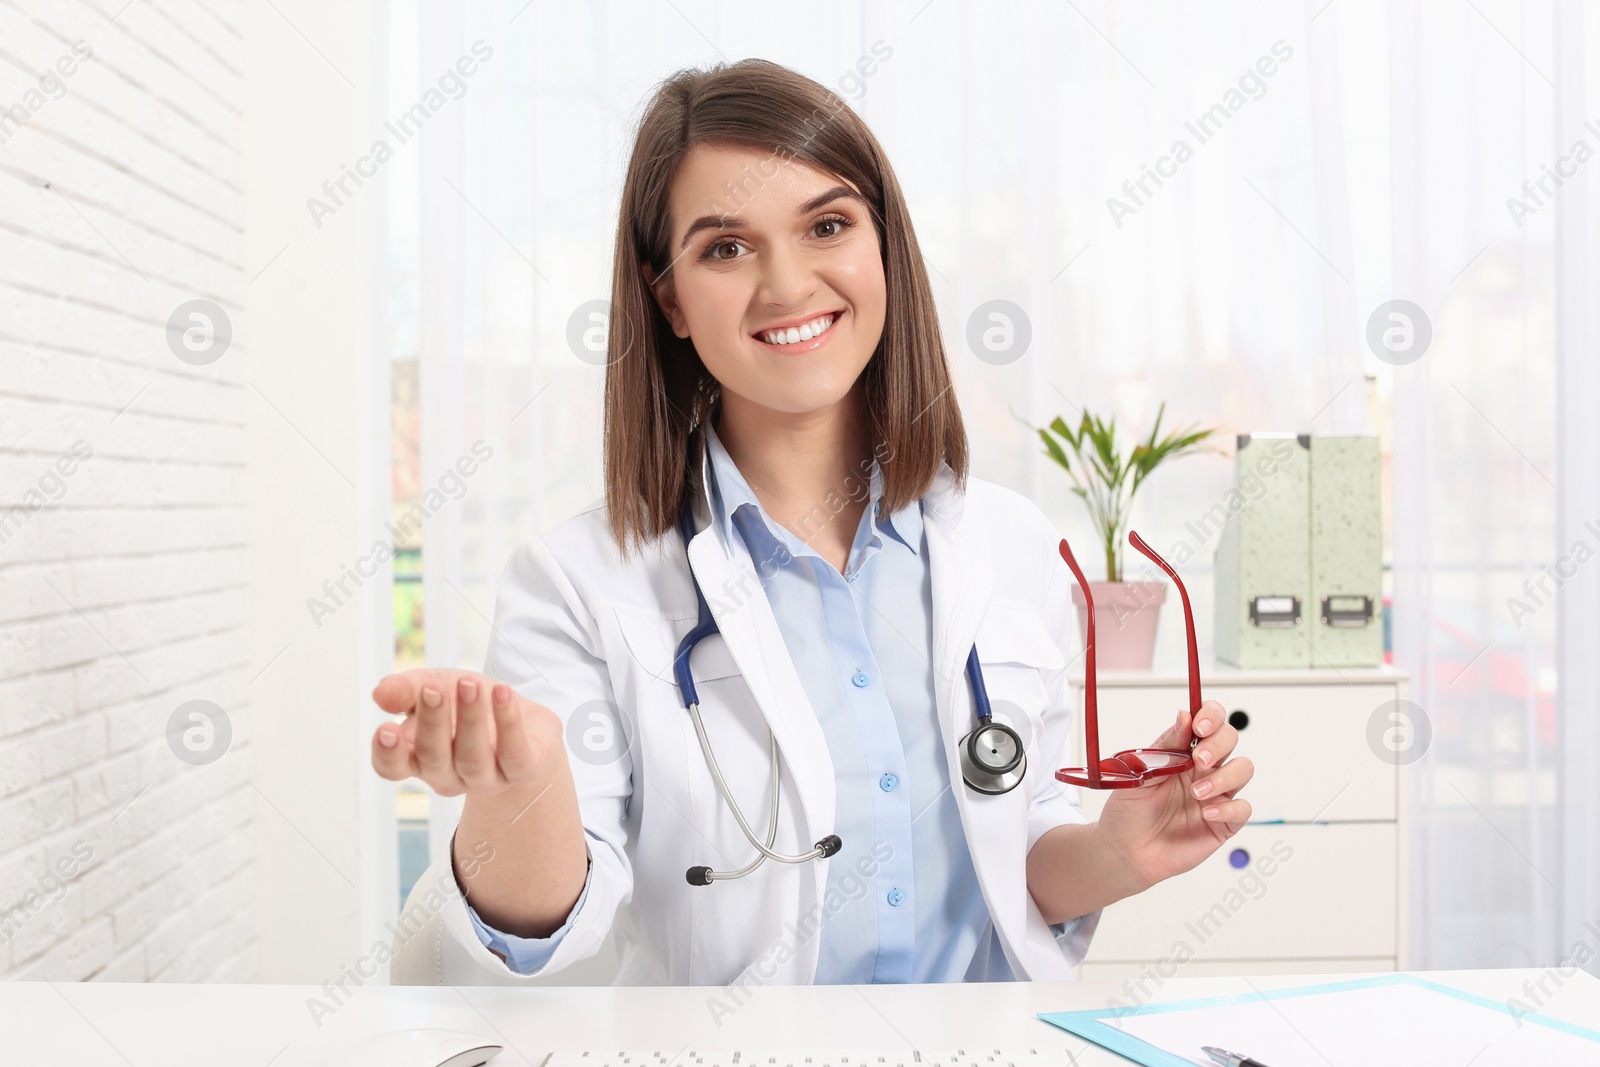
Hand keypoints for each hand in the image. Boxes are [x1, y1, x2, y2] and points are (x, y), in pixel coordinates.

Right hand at [370, 669, 566, 797]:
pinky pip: (514, 754)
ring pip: (473, 757)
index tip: (386, 728)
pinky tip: (502, 692)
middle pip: (433, 757)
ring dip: (470, 718)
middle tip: (433, 689)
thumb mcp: (435, 687)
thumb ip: (406, 689)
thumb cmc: (468, 706)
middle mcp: (449, 775)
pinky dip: (508, 721)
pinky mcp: (523, 770)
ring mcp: (486, 779)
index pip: (393, 767)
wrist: (524, 722)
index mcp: (419, 758)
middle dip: (433, 722)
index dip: (387, 753)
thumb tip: (380, 693)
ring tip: (470, 684)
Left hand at [1094, 699, 1253, 886]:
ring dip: (1223, 776)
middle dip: (1218, 744)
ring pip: (1243, 769)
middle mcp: (1203, 769)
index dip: (1211, 715)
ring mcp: (1216, 795)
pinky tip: (1206, 813)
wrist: (1124, 850)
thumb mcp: (1140, 772)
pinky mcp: (1223, 823)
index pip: (1208, 721)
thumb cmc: (1129, 810)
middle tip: (1198, 759)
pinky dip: (1228, 808)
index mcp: (1183, 751)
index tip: (1199, 724)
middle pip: (1229, 739)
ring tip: (1196, 792)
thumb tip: (1184, 715)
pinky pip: (1242, 809)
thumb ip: (1166, 746)